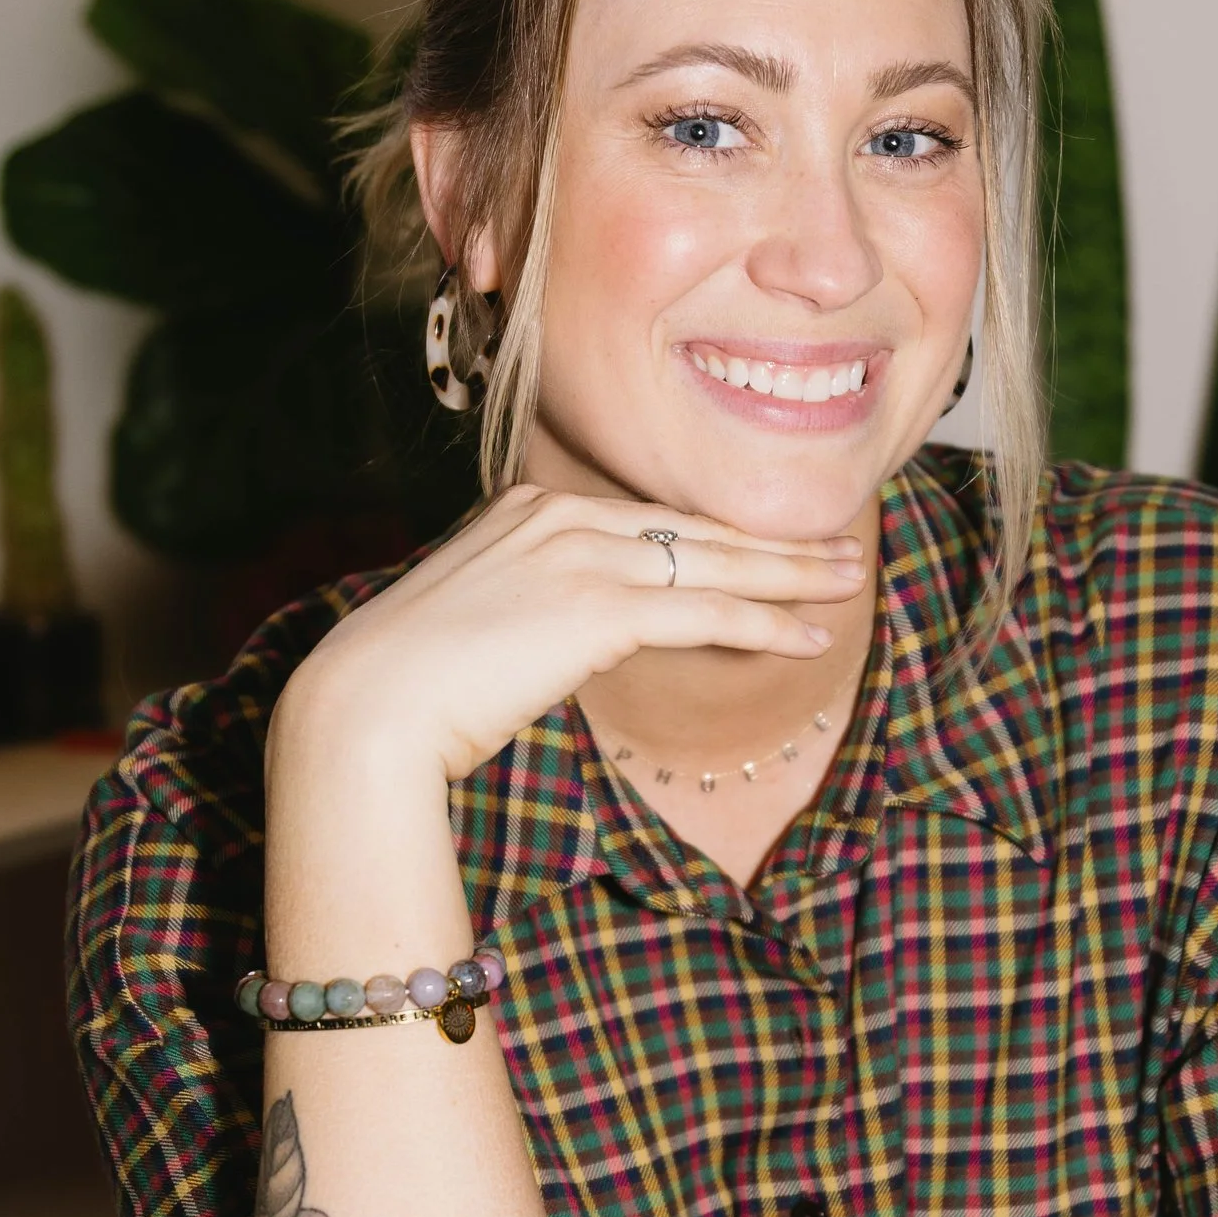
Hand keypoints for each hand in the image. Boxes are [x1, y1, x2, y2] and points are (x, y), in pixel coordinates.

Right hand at [275, 483, 865, 786]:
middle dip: (776, 541)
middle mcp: (561, 517)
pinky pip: (707, 613)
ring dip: (792, 576)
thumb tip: (562, 637)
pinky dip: (768, 625)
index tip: (770, 545)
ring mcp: (582, 557)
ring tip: (849, 581)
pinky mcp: (599, 609)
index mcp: (530, 509)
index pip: (650, 519)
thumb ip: (530, 609)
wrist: (368, 707)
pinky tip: (812, 637)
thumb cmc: (409, 684)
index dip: (719, 534)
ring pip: (714, 563)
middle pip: (694, 527)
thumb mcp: (476, 623)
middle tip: (841, 547)